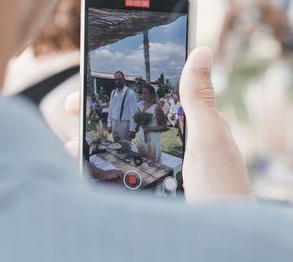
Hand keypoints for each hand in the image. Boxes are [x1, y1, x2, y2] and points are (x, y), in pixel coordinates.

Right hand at [63, 47, 253, 201]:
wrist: (217, 242)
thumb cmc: (221, 188)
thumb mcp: (208, 138)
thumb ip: (199, 99)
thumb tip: (202, 50)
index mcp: (194, 126)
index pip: (158, 96)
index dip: (130, 85)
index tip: (102, 75)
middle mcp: (178, 146)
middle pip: (134, 121)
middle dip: (102, 111)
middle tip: (71, 105)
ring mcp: (164, 170)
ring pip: (122, 147)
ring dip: (95, 137)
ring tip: (71, 135)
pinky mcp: (151, 194)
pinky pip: (119, 175)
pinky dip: (97, 167)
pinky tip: (80, 163)